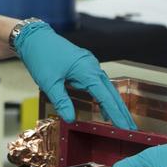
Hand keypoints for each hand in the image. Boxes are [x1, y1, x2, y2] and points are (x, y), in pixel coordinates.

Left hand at [13, 21, 137, 129]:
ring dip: (114, 105)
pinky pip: (99, 83)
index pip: (106, 97)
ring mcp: (89, 65)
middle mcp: (92, 67)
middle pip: (111, 93)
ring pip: (106, 88)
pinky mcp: (84, 66)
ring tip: (122, 122)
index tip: (124, 127)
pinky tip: (105, 108)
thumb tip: (70, 119)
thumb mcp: (49, 82)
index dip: (116, 114)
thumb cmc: (41, 56)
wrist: (34, 38)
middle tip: (131, 129)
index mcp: (87, 70)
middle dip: (121, 112)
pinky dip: (104, 97)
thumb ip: (61, 101)